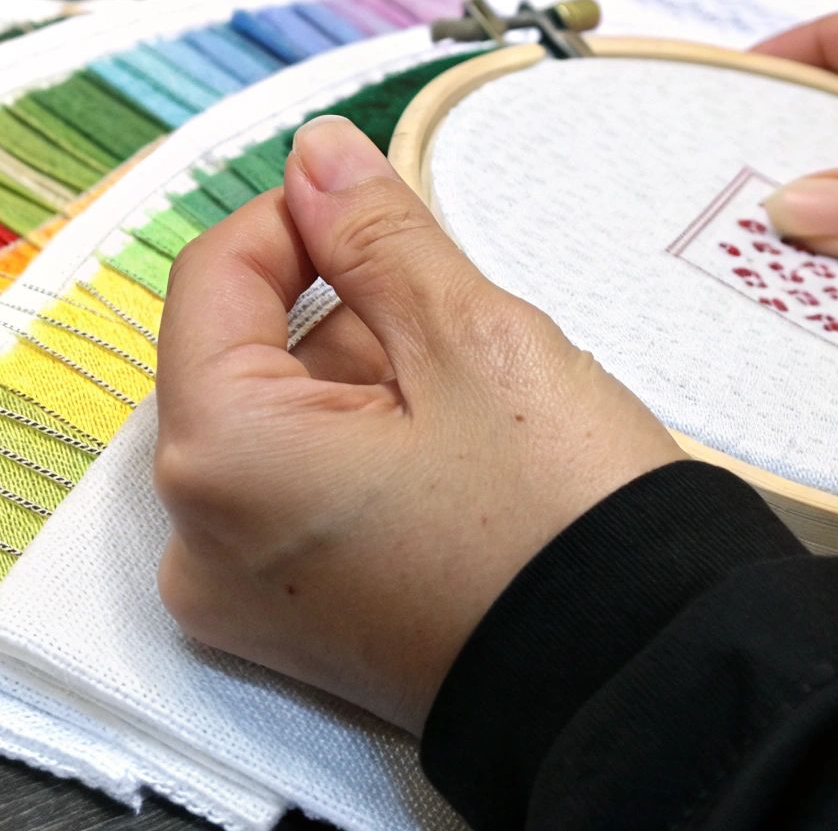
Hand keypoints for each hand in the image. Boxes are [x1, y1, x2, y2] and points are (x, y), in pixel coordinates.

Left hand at [152, 115, 686, 733]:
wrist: (636, 679)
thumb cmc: (558, 532)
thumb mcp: (472, 341)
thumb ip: (375, 234)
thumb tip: (317, 157)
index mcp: (218, 459)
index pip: (213, 276)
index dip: (299, 217)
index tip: (375, 202)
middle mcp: (201, 539)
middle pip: (249, 355)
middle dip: (352, 322)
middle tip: (461, 342)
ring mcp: (248, 593)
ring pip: (286, 422)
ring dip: (371, 388)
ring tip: (480, 424)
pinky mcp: (299, 624)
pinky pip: (305, 494)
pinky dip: (371, 456)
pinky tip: (460, 469)